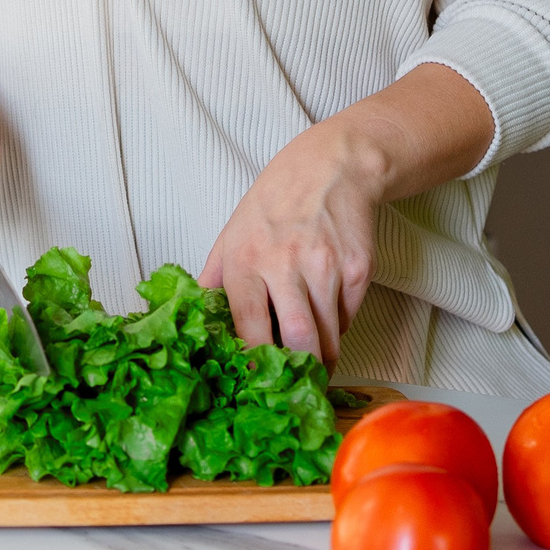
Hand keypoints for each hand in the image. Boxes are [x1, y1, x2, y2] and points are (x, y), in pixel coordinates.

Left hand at [201, 119, 380, 363]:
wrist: (330, 168)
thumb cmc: (275, 203)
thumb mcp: (233, 233)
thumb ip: (213, 277)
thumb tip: (192, 315)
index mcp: (246, 259)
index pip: (249, 324)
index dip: (254, 358)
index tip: (257, 376)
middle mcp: (286, 263)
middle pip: (298, 338)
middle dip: (299, 369)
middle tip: (296, 382)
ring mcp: (326, 267)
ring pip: (329, 335)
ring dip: (322, 356)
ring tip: (314, 362)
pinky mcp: (358, 269)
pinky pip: (348, 317)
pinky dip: (338, 328)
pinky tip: (328, 318)